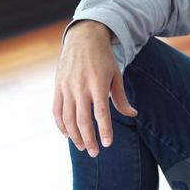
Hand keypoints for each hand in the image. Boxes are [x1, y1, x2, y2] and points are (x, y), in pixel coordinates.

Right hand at [53, 20, 136, 156]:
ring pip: (68, 118)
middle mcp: (80, 86)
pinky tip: (67, 134)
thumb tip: (132, 114)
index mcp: (98, 84)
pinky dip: (60, 124)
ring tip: (82, 147)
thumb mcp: (116, 75)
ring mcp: (66, 86)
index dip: (104, 130)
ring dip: (74, 136)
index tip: (108, 144)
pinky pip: (56, 110)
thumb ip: (121, 97)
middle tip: (95, 153)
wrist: (83, 37)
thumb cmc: (103, 57)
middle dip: (88, 139)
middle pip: (82, 119)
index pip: (101, 112)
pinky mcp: (58, 86)